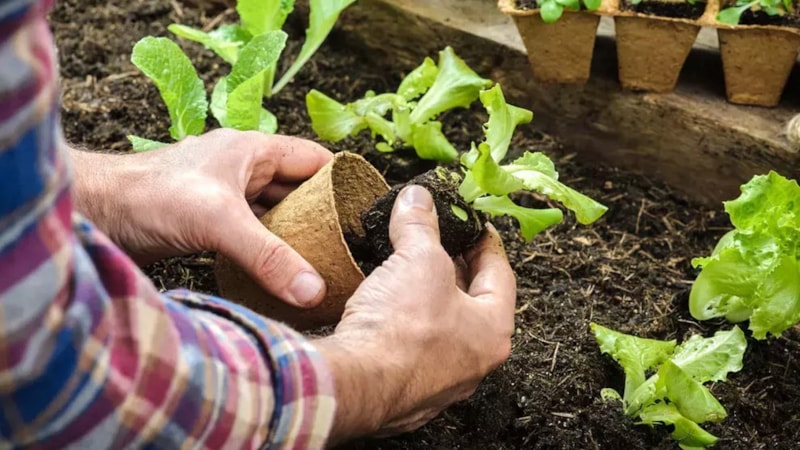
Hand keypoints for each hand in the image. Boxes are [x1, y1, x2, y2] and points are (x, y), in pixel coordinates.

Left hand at [69, 129, 332, 307]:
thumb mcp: (219, 222)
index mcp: (253, 151)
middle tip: (348, 247)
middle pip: (297, 190)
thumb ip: (269, 256)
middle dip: (322, 215)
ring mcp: (225, 196)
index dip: (343, 180)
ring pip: (274, 214)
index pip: (314, 160)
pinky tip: (281, 272)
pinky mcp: (208, 223)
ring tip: (323, 263)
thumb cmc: (150, 197)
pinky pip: (252, 234)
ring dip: (294, 235)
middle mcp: (242, 170)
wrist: (95, 213)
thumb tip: (314, 290)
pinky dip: (268, 250)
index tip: (366, 211)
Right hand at [314, 185, 516, 444]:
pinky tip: (382, 309)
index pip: (500, 275)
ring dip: (425, 300)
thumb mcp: (417, 259)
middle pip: (470, 304)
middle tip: (438, 243)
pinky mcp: (403, 394)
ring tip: (406, 271)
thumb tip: (417, 198)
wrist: (355, 385)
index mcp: (493, 331)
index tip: (474, 226)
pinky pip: (409, 351)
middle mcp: (472, 364)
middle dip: (452, 270)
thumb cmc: (403, 327)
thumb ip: (421, 225)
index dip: (486, 243)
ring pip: (439, 331)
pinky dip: (401, 327)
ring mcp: (438, 384)